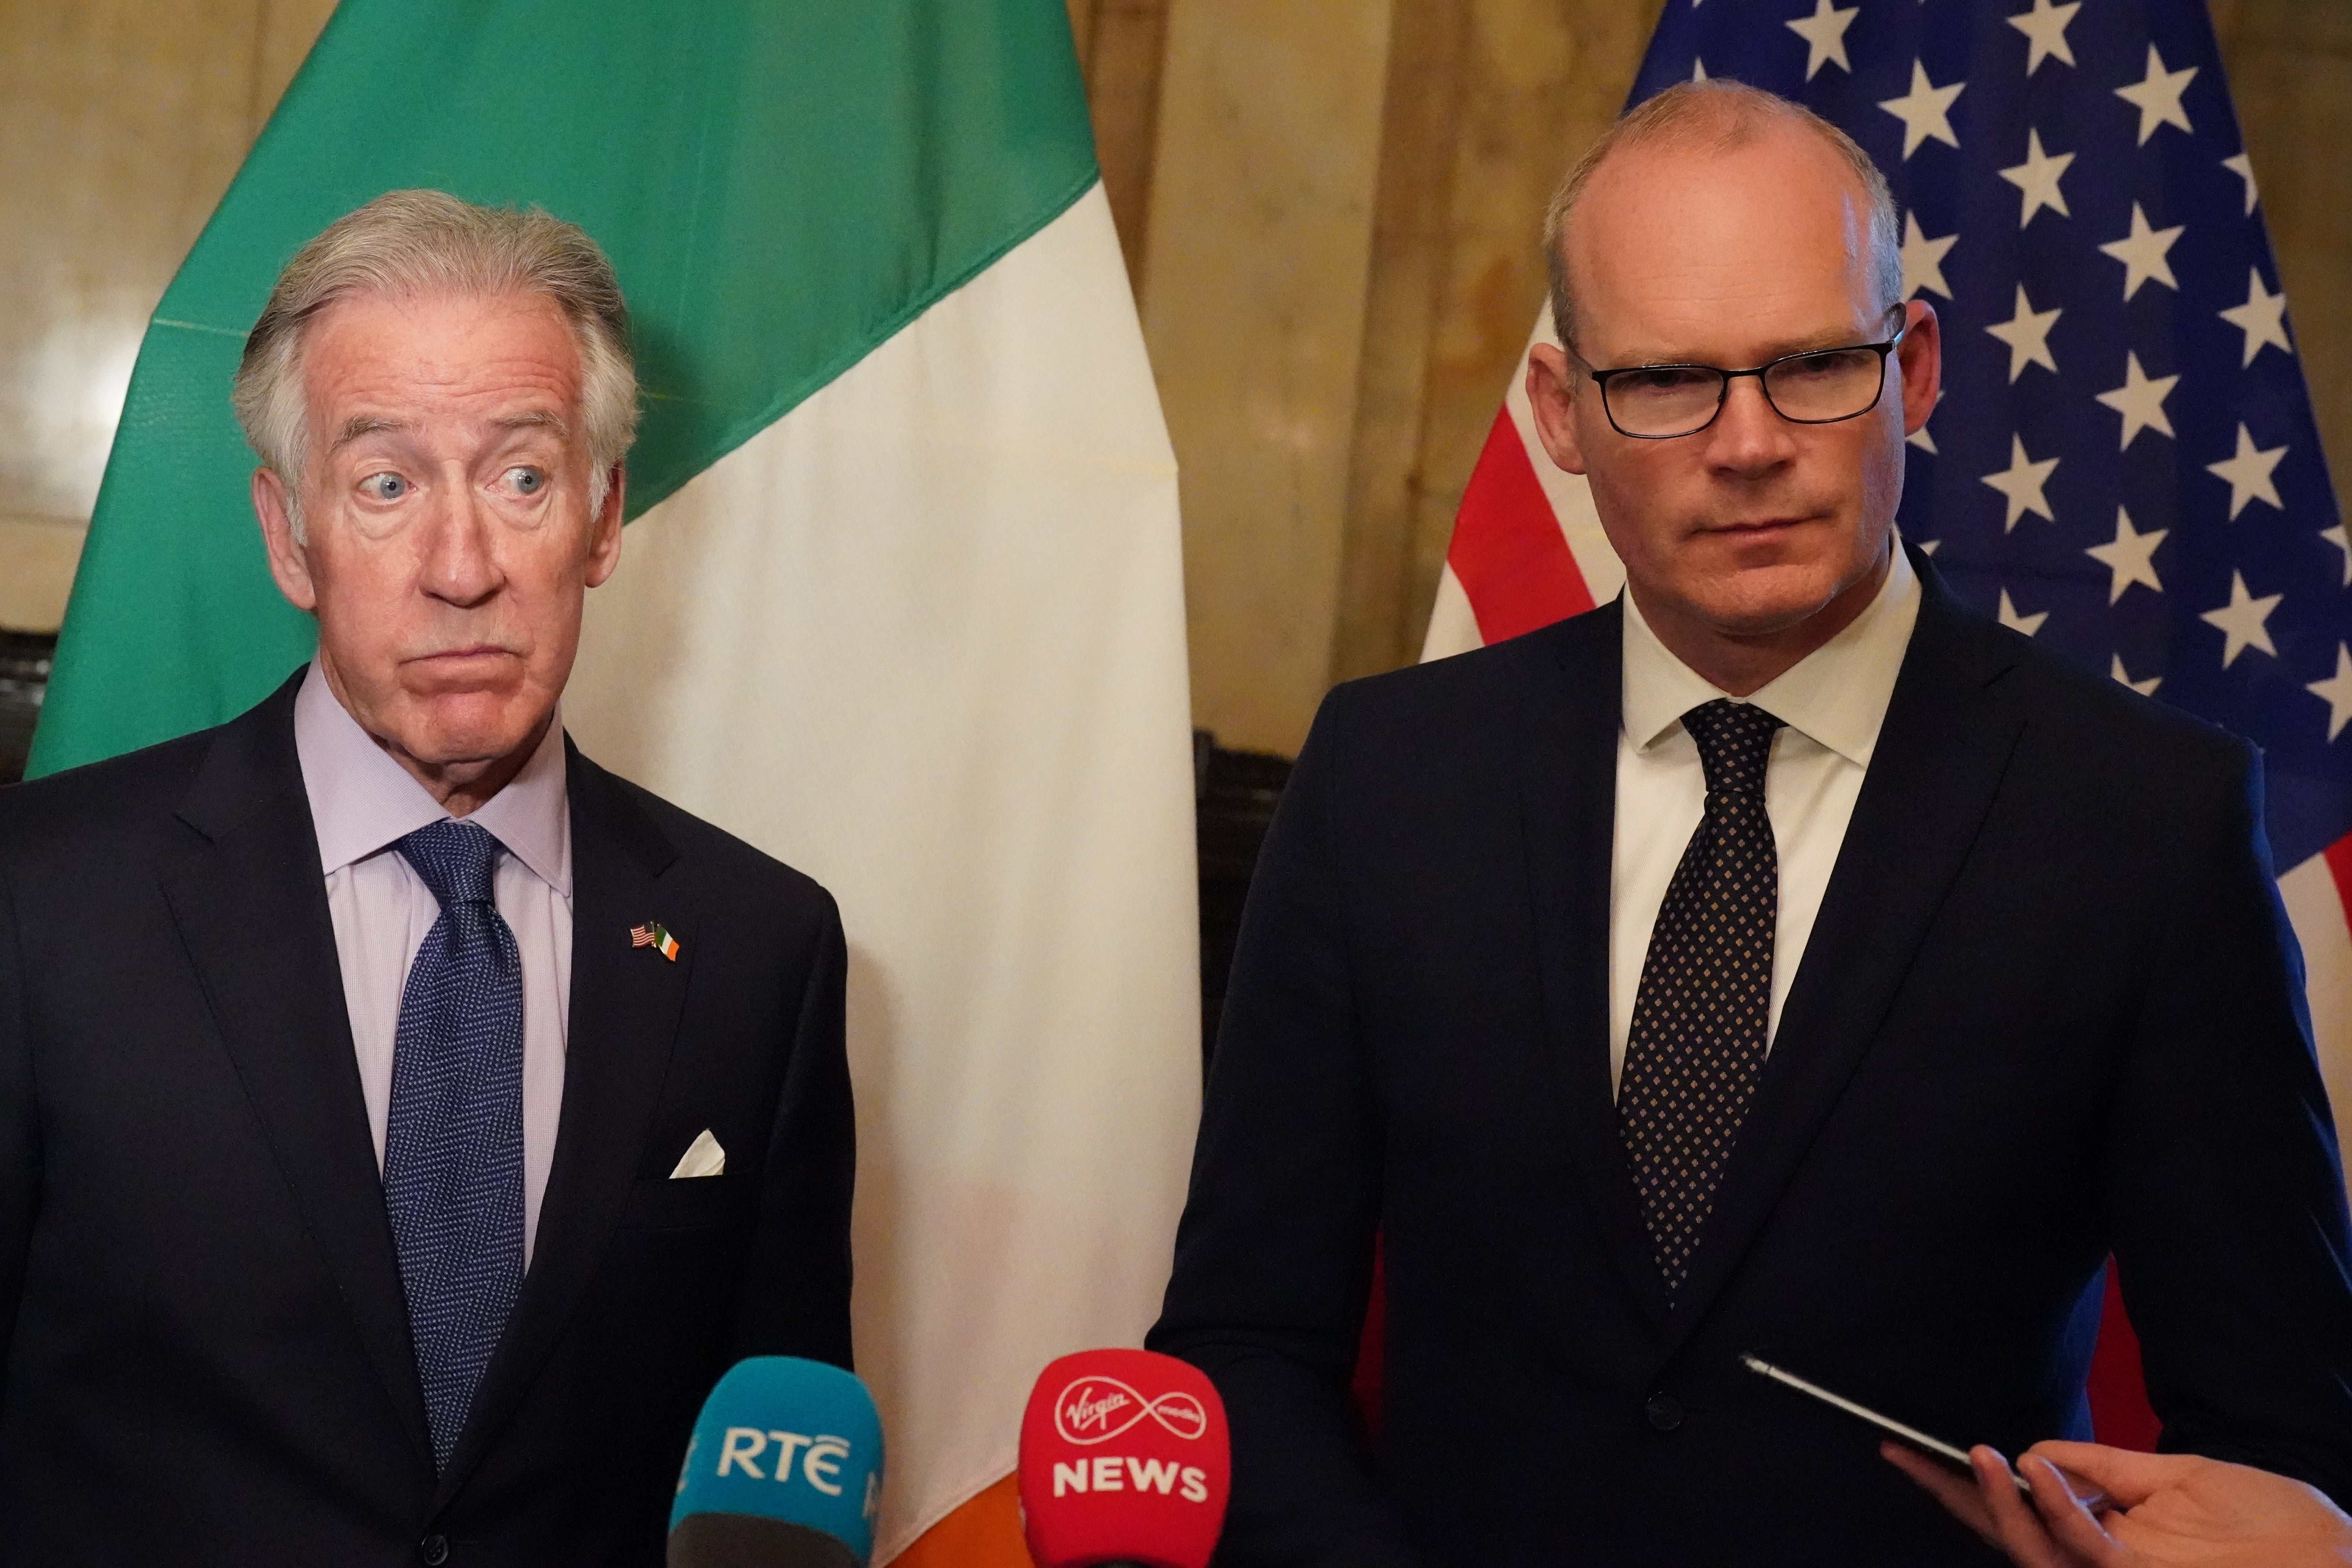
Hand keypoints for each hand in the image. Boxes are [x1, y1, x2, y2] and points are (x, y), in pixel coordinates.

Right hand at [1885, 1437, 2351, 1566]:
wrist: (2338, 1558)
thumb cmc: (2277, 1523)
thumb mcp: (2184, 1477)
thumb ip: (2110, 1468)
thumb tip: (2037, 1451)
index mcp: (2110, 1536)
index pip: (2022, 1511)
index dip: (1969, 1486)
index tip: (1917, 1450)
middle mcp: (2104, 1562)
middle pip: (2008, 1536)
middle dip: (1954, 1498)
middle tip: (1906, 1453)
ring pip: (2036, 1551)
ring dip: (2001, 1502)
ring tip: (1979, 1456)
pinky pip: (2084, 1549)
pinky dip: (2056, 1509)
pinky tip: (2035, 1471)